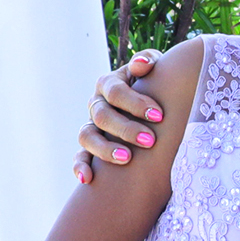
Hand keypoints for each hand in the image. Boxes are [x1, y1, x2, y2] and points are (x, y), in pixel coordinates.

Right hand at [73, 50, 166, 184]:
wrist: (153, 107)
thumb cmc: (156, 85)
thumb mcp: (156, 69)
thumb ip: (149, 62)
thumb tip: (141, 65)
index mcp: (110, 84)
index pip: (115, 91)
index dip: (135, 103)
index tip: (159, 116)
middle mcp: (97, 104)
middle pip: (102, 115)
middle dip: (126, 128)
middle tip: (150, 140)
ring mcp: (91, 126)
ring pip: (87, 136)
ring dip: (105, 148)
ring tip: (127, 158)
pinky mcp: (89, 147)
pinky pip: (79, 157)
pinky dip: (80, 167)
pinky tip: (88, 179)